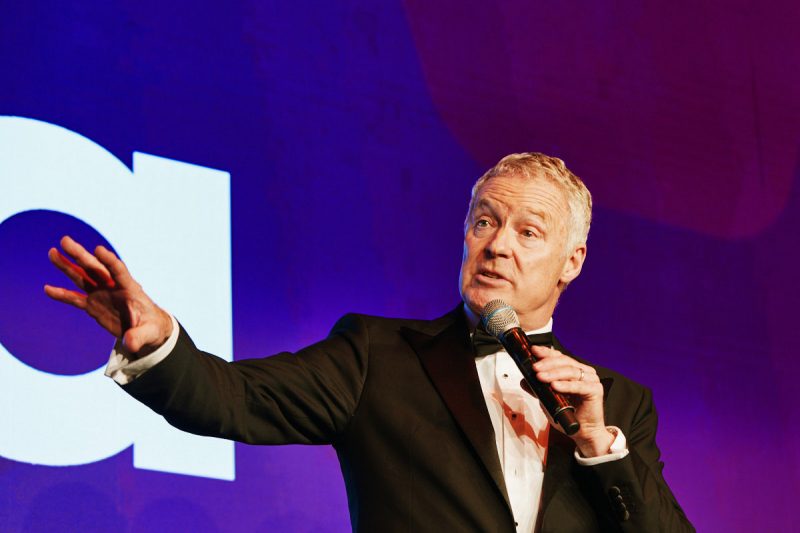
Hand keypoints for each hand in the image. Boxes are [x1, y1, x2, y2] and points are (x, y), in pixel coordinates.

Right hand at [44, 235, 172, 356]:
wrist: (145, 330)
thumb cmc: (152, 327)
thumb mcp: (149, 333)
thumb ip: (139, 336)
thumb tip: (130, 344)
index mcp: (130, 289)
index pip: (119, 271)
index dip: (109, 261)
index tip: (98, 249)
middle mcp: (113, 287)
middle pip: (95, 268)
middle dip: (81, 255)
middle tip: (65, 240)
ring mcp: (102, 294)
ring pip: (82, 277)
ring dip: (67, 266)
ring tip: (53, 252)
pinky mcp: (93, 305)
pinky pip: (75, 298)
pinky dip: (62, 294)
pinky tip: (47, 289)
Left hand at [531, 346, 613, 456]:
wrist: (583, 432)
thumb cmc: (569, 414)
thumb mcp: (548, 400)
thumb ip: (538, 389)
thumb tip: (524, 380)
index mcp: (574, 370)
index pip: (559, 356)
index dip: (546, 352)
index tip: (533, 351)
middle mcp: (583, 372)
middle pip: (564, 362)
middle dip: (547, 363)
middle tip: (535, 368)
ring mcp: (590, 380)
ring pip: (571, 371)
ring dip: (554, 373)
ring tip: (541, 377)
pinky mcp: (595, 390)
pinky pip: (579, 386)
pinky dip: (566, 385)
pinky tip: (555, 386)